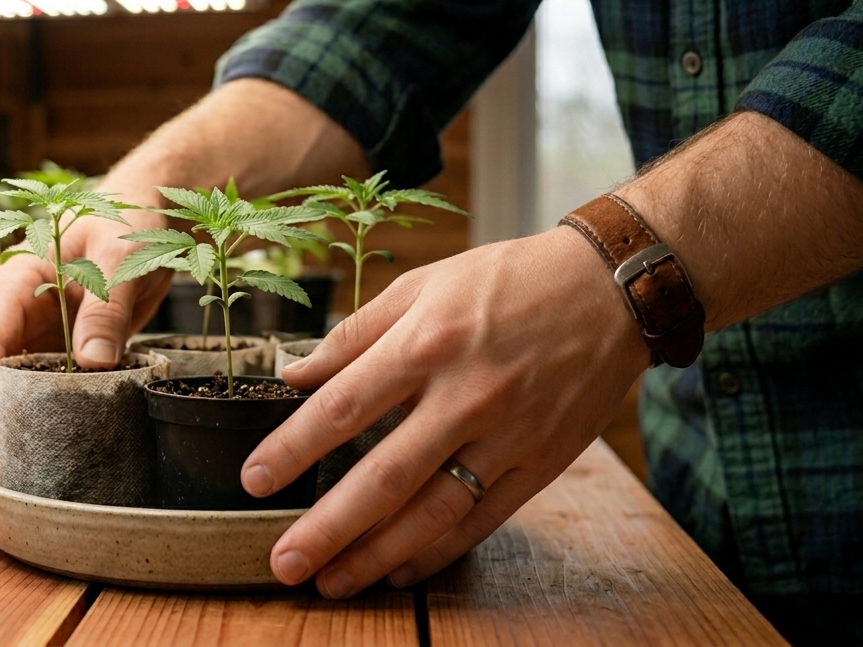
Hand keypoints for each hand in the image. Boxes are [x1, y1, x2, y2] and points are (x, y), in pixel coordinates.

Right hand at [0, 215, 171, 506]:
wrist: (147, 220)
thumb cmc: (130, 227)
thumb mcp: (123, 257)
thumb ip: (108, 305)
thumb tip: (93, 363)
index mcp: (17, 282)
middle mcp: (14, 316)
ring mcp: (29, 340)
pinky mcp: (51, 359)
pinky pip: (25, 399)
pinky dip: (13, 433)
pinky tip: (6, 471)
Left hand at [245, 226, 647, 595]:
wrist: (610, 290)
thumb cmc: (507, 281)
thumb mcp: (424, 285)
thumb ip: (355, 334)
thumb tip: (294, 372)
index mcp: (426, 343)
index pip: (342, 408)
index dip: (292, 449)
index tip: (253, 481)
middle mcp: (465, 395)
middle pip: (382, 476)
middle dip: (327, 527)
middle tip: (283, 561)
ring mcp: (507, 435)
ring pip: (432, 512)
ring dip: (376, 555)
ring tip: (331, 582)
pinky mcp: (540, 463)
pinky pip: (482, 520)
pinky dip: (438, 552)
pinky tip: (400, 570)